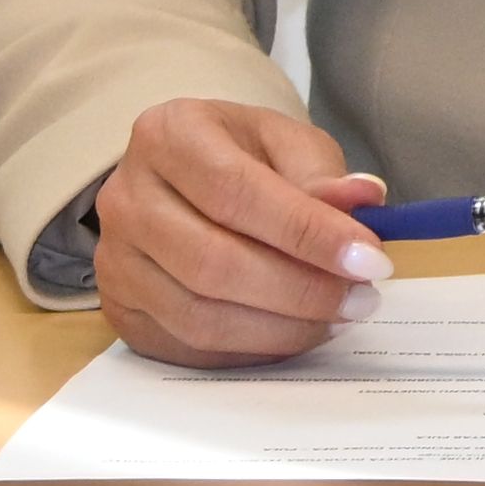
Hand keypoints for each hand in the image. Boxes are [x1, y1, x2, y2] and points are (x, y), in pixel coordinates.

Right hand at [94, 97, 388, 369]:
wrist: (186, 178)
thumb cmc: (244, 155)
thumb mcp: (288, 143)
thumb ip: (321, 173)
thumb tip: (363, 200)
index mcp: (167, 135)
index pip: (235, 192)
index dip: (308, 233)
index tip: (371, 259)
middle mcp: (126, 199)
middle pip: (213, 263)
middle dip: (300, 290)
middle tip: (363, 298)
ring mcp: (113, 261)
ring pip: (198, 316)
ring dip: (281, 328)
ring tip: (338, 317)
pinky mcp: (119, 311)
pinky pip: (187, 347)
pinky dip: (252, 350)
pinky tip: (297, 332)